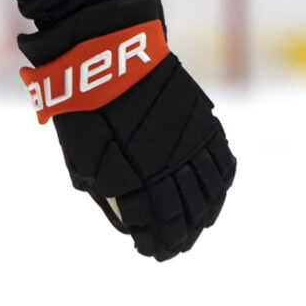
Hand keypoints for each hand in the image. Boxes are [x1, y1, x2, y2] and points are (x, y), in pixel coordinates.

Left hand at [21, 15, 233, 261]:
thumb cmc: (84, 106)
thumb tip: (126, 214)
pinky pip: (222, 162)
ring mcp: (191, 143)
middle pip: (186, 212)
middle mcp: (171, 164)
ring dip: (204, 214)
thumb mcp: (82, 156)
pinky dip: (221, 184)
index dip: (157, 242)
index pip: (158, 222)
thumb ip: (106, 186)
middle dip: (180, 235)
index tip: (152, 251)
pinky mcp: (202, 123)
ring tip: (196, 226)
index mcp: (138, 176)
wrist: (109, 53)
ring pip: (209, 191)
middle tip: (174, 247)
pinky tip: (216, 195)